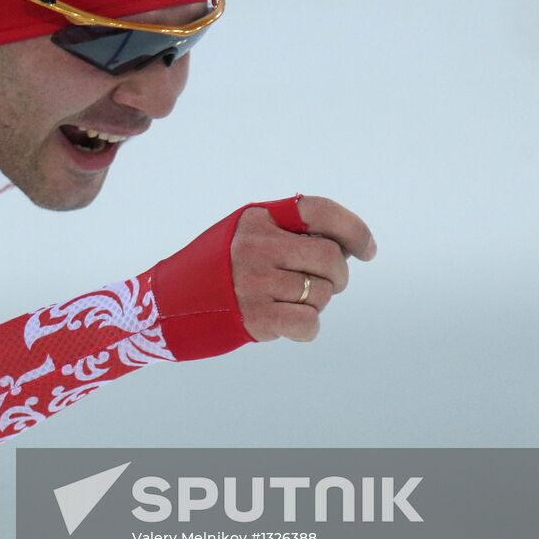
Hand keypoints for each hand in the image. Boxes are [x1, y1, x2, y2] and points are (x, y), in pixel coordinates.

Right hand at [231, 195, 375, 343]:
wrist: (171, 303)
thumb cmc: (219, 268)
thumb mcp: (246, 234)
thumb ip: (288, 233)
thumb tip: (349, 247)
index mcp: (257, 219)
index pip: (318, 211)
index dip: (353, 228)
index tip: (367, 251)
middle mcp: (256, 247)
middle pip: (329, 256)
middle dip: (338, 275)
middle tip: (326, 284)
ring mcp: (255, 282)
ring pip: (321, 293)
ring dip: (315, 302)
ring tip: (287, 302)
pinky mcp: (256, 318)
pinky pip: (309, 323)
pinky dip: (306, 327)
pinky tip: (287, 323)